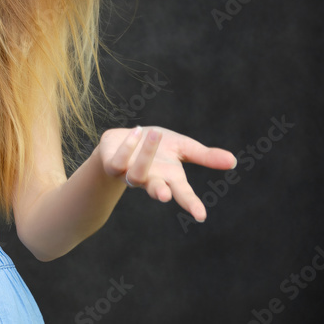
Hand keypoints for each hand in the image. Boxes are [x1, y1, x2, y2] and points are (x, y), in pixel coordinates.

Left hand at [98, 126, 237, 221]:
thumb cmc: (158, 146)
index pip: (182, 194)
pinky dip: (127, 147)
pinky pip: (117, 162)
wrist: (125, 140)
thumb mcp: (184, 148)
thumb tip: (233, 161)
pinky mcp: (113, 164)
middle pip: (157, 190)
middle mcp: (150, 179)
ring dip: (145, 155)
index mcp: (169, 177)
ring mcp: (130, 173)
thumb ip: (205, 156)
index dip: (191, 204)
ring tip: (157, 134)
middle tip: (166, 196)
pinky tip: (136, 132)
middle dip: (161, 193)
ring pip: (135, 175)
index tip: (201, 215)